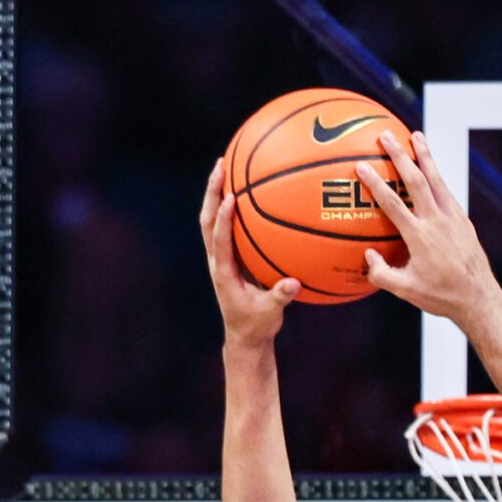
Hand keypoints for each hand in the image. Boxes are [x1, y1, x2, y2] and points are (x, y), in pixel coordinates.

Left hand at [200, 157, 302, 346]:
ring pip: (211, 220)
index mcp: (224, 273)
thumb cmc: (257, 324)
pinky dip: (229, 207)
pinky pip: (224, 227)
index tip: (230, 197)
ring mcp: (220, 258)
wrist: (245, 336)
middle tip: (221, 165)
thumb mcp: (270, 313)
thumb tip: (294, 283)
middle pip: (207, 220)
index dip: (224, 219)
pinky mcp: (228, 257)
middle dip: (212, 192)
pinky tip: (243, 190)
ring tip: (225, 167)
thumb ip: (280, 297)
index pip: (220, 240)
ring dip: (215, 194)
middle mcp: (217, 261)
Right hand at [360, 129, 501, 328]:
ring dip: (425, 156)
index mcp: (420, 237)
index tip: (362, 166)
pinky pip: (447, 192)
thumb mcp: (406, 291)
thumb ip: (381, 274)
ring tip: (415, 136)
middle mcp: (437, 221)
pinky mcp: (464, 221)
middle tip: (386, 135)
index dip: (376, 184)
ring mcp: (453, 219)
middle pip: (416, 180)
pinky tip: (432, 169)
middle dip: (400, 156)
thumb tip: (367, 256)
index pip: (393, 204)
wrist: (479, 298)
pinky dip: (437, 176)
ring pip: (437, 180)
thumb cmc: (440, 296)